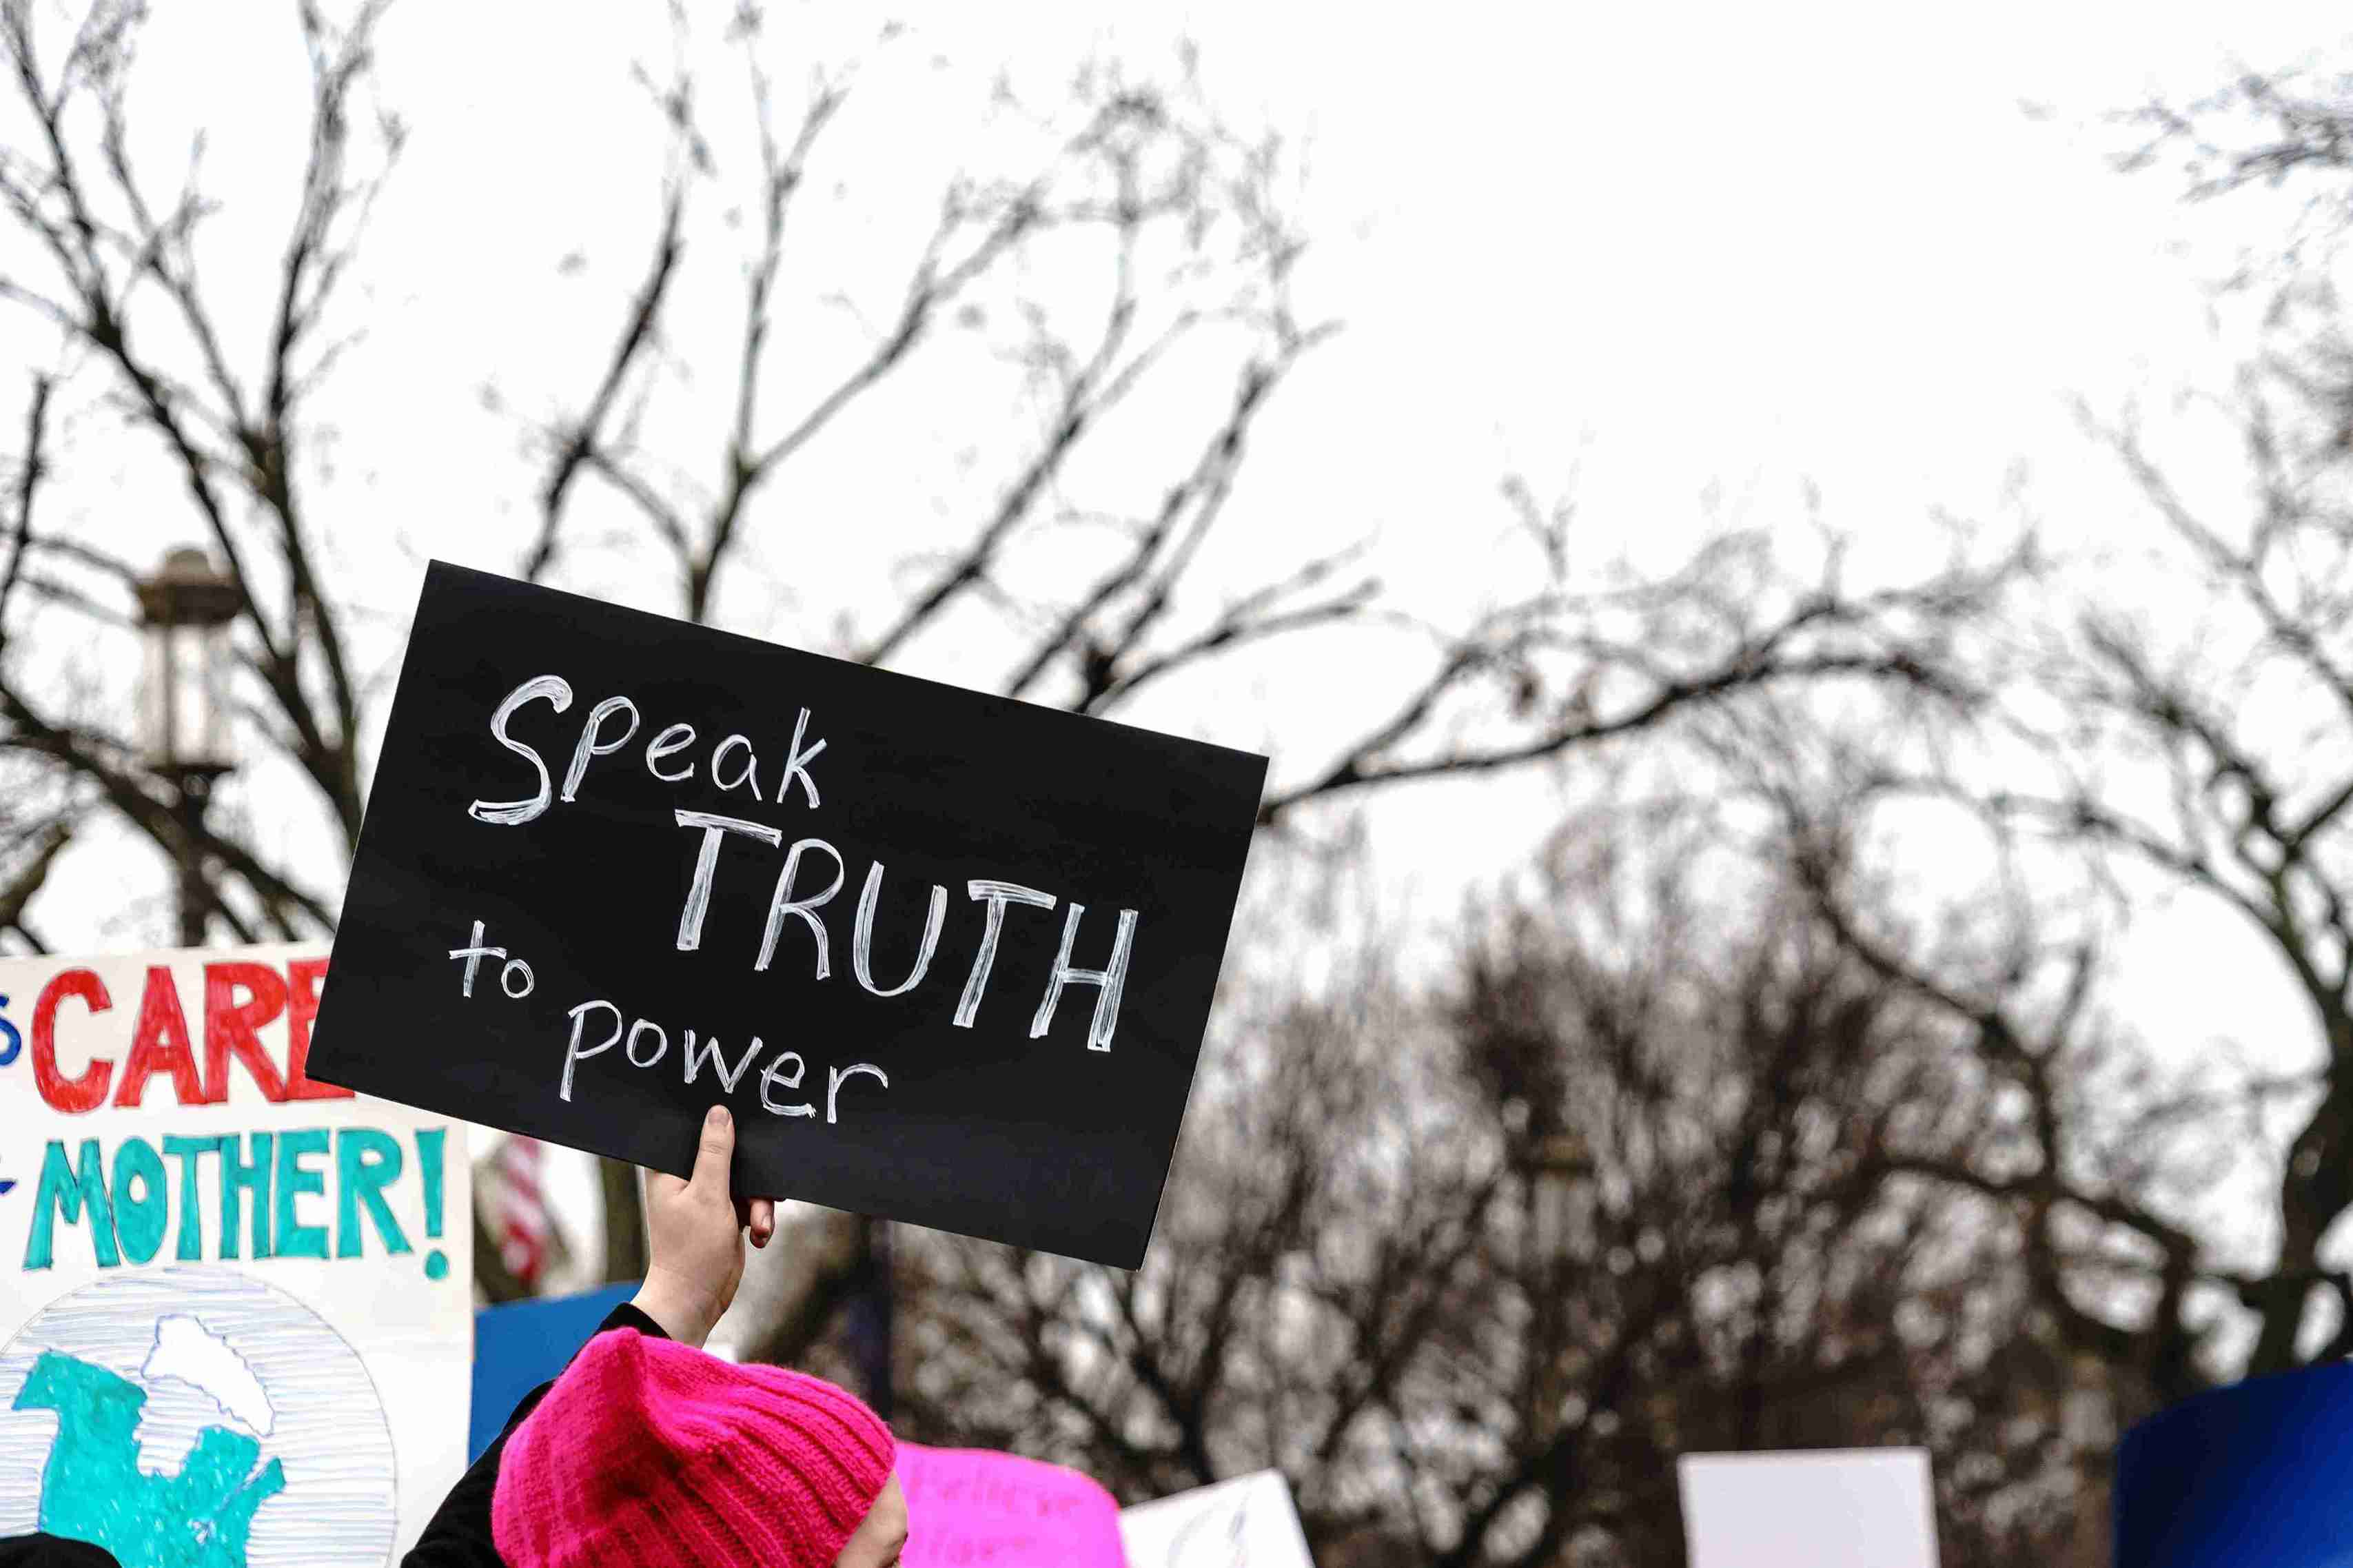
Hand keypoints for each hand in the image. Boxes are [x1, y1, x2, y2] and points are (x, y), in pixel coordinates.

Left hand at [631, 1104, 776, 1348]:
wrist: (696, 1299)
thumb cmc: (691, 1250)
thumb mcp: (708, 1195)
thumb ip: (715, 1152)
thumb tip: (719, 1112)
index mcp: (668, 1169)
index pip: (694, 1132)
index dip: (718, 1127)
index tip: (743, 1134)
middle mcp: (685, 1179)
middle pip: (728, 1155)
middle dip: (751, 1178)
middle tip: (763, 1195)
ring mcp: (706, 1197)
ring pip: (745, 1180)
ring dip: (759, 1203)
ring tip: (759, 1225)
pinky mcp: (723, 1213)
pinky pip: (750, 1201)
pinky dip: (759, 1216)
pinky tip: (759, 1234)